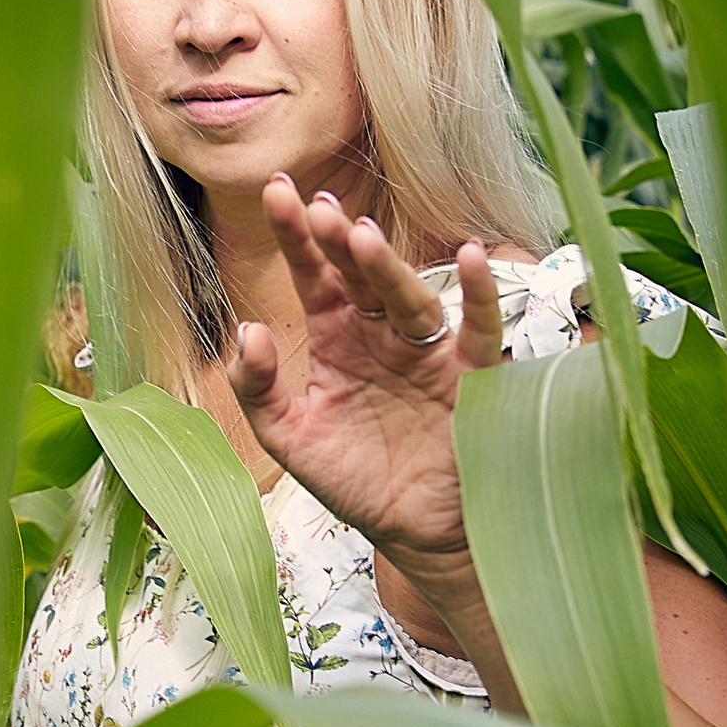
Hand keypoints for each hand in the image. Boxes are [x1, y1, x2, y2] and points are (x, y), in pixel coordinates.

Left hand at [224, 176, 502, 583]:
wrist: (418, 534)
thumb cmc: (356, 481)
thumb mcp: (291, 439)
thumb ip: (258, 389)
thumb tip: (247, 330)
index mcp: (337, 338)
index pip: (313, 276)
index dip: (297, 238)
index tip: (276, 192)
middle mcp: (382, 333)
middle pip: (359, 275)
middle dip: (337, 240)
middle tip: (316, 207)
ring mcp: (427, 351)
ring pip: (408, 296)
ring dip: (387, 267)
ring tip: (360, 237)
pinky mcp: (470, 376)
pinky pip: (478, 327)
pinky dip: (478, 293)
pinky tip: (470, 258)